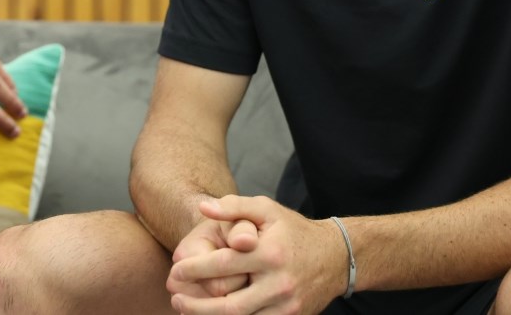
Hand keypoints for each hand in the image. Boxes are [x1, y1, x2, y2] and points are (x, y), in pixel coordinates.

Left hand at [166, 196, 345, 314]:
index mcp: (269, 253)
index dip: (195, 269)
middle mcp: (278, 283)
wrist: (335, 257)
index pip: (223, 264)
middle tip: (175, 297)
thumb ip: (234, 206)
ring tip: (187, 310)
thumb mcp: (266, 209)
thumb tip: (204, 208)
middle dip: (197, 305)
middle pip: (229, 305)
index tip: (175, 269)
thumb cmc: (293, 230)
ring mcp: (286, 305)